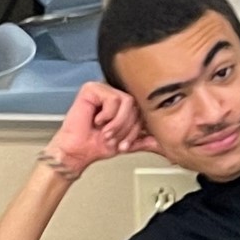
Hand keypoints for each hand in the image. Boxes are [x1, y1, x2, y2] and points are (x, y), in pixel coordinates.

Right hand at [45, 83, 160, 180]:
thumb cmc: (96, 145)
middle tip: (113, 139)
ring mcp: (104, 89)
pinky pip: (113, 98)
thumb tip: (164, 142)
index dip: (137, 129)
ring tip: (105, 132)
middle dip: (127, 128)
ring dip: (117, 123)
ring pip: (128, 101)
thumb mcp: (127, 142)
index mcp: (124, 104)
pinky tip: (96, 120)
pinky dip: (107, 115)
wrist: (76, 152)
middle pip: (137, 105)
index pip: (144, 110)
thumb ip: (145, 139)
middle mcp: (115, 93)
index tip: (125, 145)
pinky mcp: (92, 88)